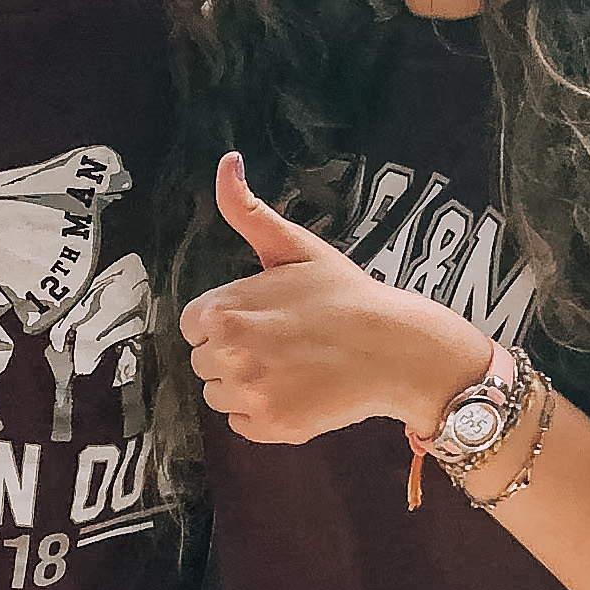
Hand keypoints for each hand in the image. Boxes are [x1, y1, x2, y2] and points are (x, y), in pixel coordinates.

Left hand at [179, 155, 487, 449]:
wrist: (395, 347)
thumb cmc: (345, 295)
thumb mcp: (295, 247)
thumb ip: (249, 212)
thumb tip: (226, 163)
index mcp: (223, 309)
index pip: (193, 326)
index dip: (226, 322)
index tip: (263, 320)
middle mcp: (228, 353)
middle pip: (204, 362)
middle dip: (236, 354)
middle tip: (285, 343)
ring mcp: (249, 393)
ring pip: (220, 397)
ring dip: (247, 387)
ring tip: (292, 367)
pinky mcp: (270, 426)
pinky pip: (242, 426)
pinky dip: (264, 415)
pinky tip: (297, 392)